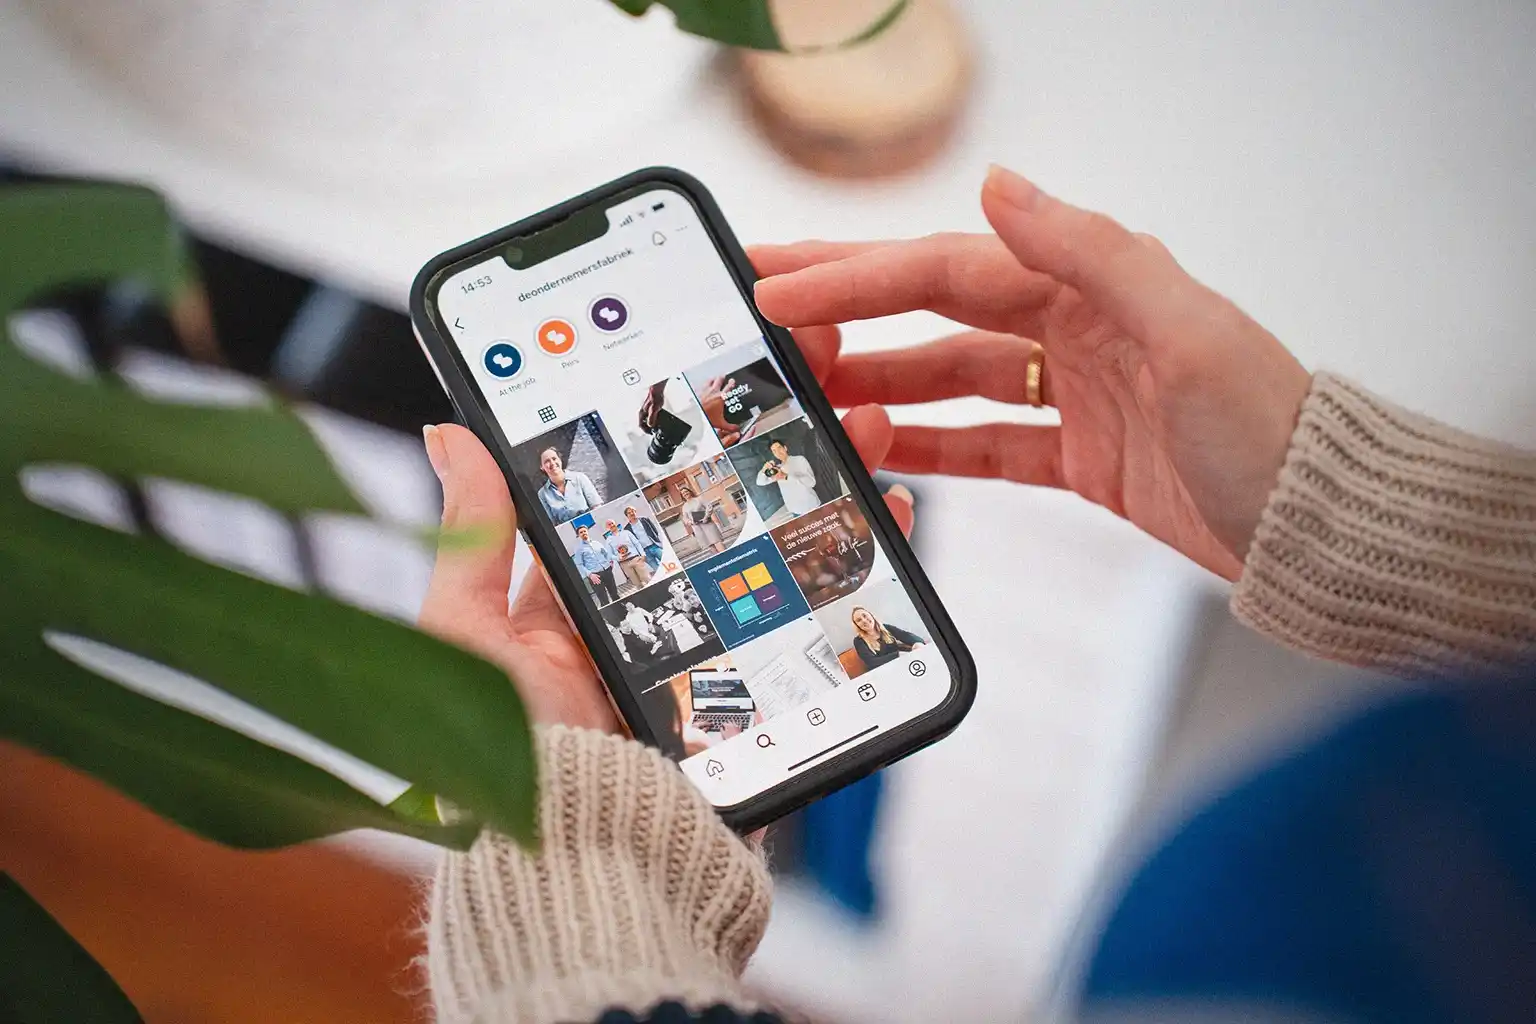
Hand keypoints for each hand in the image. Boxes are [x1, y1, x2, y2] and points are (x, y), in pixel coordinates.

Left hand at [417, 351, 912, 732]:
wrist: (597, 862)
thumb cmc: (520, 758)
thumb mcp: (474, 635)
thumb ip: (472, 536)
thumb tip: (446, 432)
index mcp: (580, 600)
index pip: (631, 493)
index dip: (670, 428)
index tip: (708, 363)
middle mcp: (651, 619)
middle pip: (717, 508)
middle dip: (763, 437)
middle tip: (802, 366)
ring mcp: (716, 650)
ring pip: (778, 548)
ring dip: (821, 481)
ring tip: (855, 417)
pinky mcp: (769, 688)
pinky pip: (821, 615)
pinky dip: (860, 562)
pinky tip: (887, 511)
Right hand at [638, 379, 667, 431]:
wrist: (657, 390)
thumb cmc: (655, 397)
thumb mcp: (654, 409)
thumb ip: (652, 417)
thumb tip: (650, 425)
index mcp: (642, 413)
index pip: (640, 425)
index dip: (645, 430)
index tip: (651, 433)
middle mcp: (642, 412)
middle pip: (643, 424)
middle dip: (648, 428)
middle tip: (654, 431)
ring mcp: (645, 410)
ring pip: (646, 420)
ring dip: (651, 424)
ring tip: (657, 427)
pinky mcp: (649, 409)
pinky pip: (650, 417)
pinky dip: (653, 420)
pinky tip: (658, 420)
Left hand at [694, 376, 741, 445]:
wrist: (694, 416)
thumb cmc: (706, 417)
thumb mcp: (721, 424)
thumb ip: (730, 426)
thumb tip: (736, 428)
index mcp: (720, 397)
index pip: (728, 387)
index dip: (731, 383)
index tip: (732, 381)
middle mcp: (713, 391)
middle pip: (719, 380)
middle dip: (722, 378)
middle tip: (723, 376)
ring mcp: (704, 390)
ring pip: (709, 380)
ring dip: (712, 379)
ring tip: (713, 378)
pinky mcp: (696, 392)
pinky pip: (700, 386)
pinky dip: (702, 386)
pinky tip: (701, 387)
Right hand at [751, 165, 1311, 579]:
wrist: (1317, 526)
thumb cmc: (1269, 429)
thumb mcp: (1186, 331)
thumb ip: (1090, 252)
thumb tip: (997, 184)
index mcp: (1093, 286)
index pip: (947, 269)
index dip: (857, 276)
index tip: (783, 284)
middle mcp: (1077, 330)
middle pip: (936, 310)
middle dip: (848, 305)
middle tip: (768, 305)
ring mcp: (1076, 395)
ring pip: (952, 378)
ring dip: (879, 380)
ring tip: (808, 390)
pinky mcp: (1083, 457)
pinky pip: (989, 445)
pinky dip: (935, 447)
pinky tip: (884, 451)